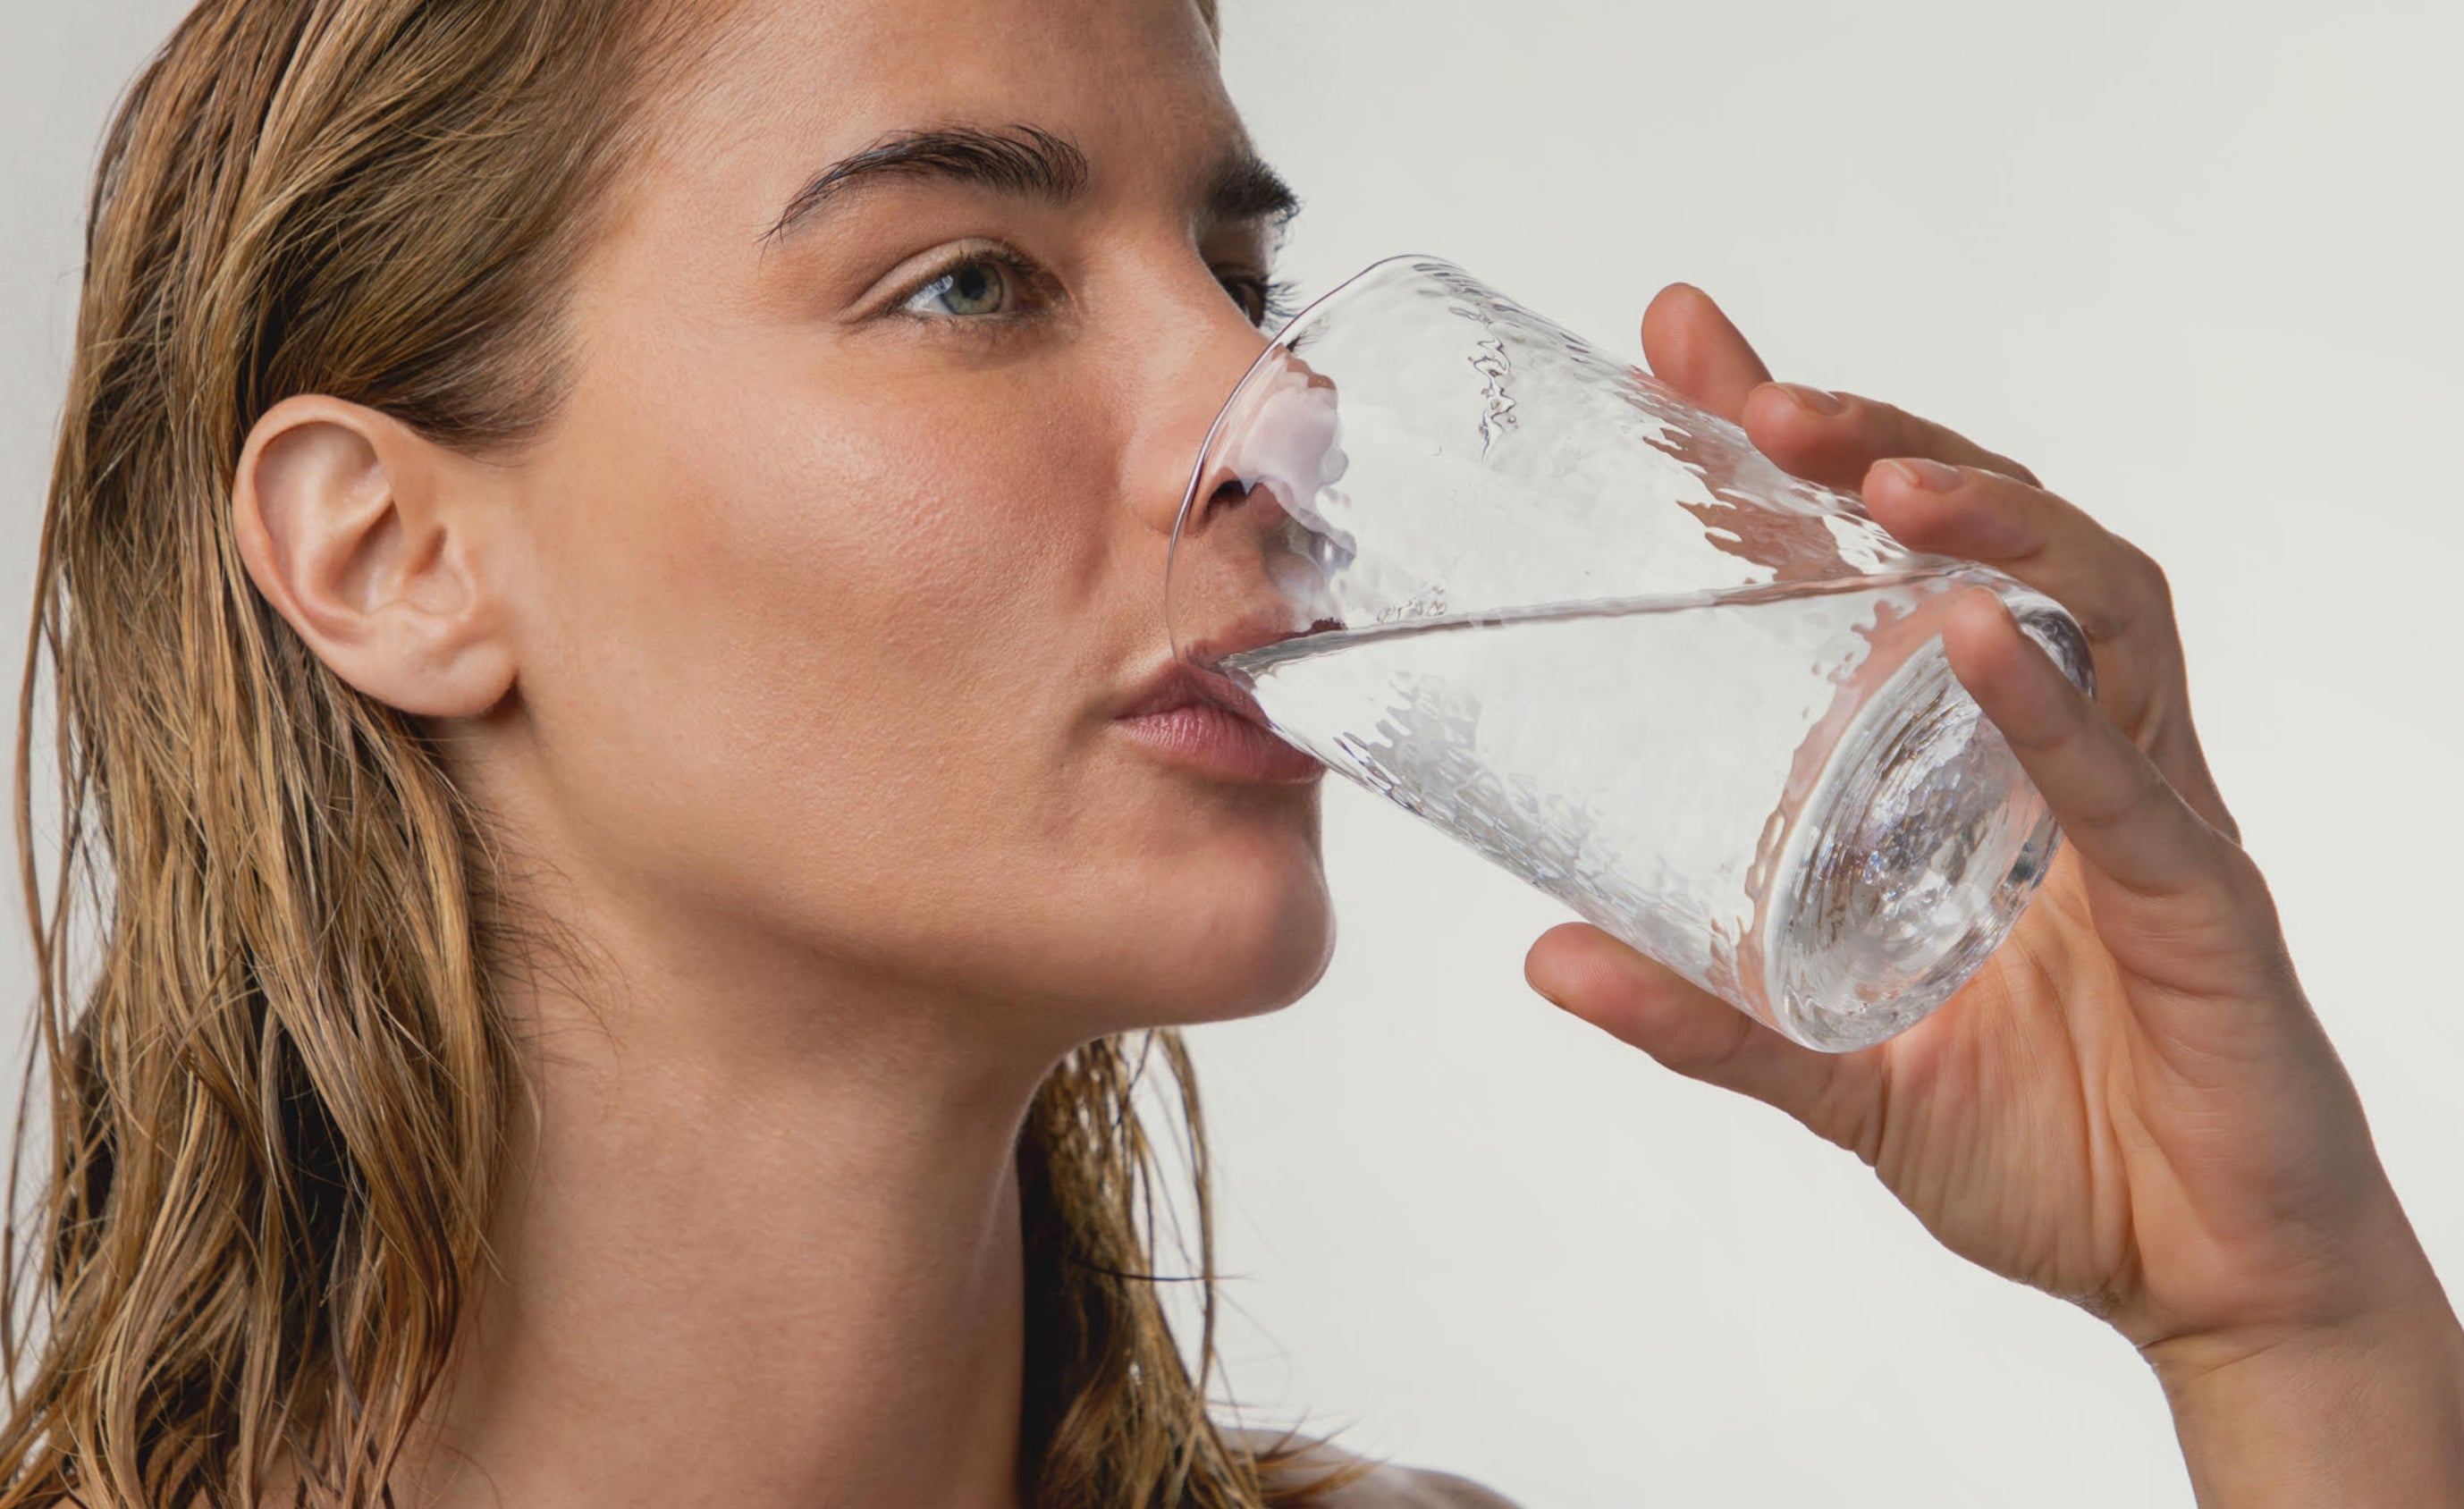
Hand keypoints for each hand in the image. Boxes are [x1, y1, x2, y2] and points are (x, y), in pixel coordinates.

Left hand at [1523, 286, 2458, 1386]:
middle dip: (1884, 446)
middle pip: (1997, 542)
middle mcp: (2069, 756)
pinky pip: (2134, 780)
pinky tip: (1976, 640)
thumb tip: (1546, 954)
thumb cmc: (2058, 1155)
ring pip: (2096, 604)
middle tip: (1760, 393)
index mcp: (1981, 772)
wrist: (2211, 1283)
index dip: (1808, 455)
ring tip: (1874, 480)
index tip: (1691, 355)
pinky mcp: (2205, 900)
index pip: (1894, 569)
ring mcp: (2148, 811)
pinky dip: (2054, 704)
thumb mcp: (1841, 1074)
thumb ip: (1709, 1016)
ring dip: (1987, 521)